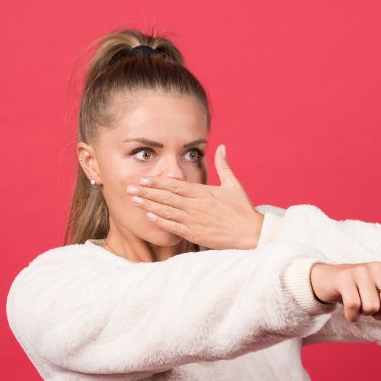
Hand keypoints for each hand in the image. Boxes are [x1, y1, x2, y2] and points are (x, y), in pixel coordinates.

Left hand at [126, 144, 263, 249]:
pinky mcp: (195, 234)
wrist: (251, 233)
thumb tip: (222, 147)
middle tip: (129, 188)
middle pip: (165, 197)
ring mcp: (194, 221)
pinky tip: (149, 216)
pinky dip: (160, 221)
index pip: (175, 185)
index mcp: (203, 192)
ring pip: (166, 211)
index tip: (143, 179)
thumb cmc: (243, 209)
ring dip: (148, 205)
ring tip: (133, 201)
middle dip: (146, 192)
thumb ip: (223, 165)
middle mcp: (195, 206)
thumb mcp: (234, 184)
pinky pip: (173, 227)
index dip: (157, 182)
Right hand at [309, 252, 380, 328]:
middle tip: (369, 306)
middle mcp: (380, 268)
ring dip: (364, 314)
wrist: (329, 282)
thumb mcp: (377, 306)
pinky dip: (352, 317)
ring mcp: (363, 270)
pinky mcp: (347, 276)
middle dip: (380, 313)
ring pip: (373, 308)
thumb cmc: (360, 294)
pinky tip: (349, 311)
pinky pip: (356, 307)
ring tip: (358, 303)